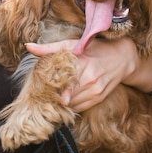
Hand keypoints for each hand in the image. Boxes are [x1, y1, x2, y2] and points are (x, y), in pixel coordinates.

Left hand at [25, 38, 151, 112]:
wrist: (123, 58)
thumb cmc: (95, 48)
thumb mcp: (73, 44)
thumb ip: (50, 48)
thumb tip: (27, 47)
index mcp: (82, 64)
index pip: (61, 84)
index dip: (48, 90)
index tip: (38, 91)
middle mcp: (90, 80)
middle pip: (64, 97)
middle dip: (52, 98)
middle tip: (41, 96)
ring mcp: (96, 91)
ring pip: (71, 105)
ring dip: (60, 104)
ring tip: (51, 99)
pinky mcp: (99, 99)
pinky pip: (79, 108)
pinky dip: (71, 107)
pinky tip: (65, 101)